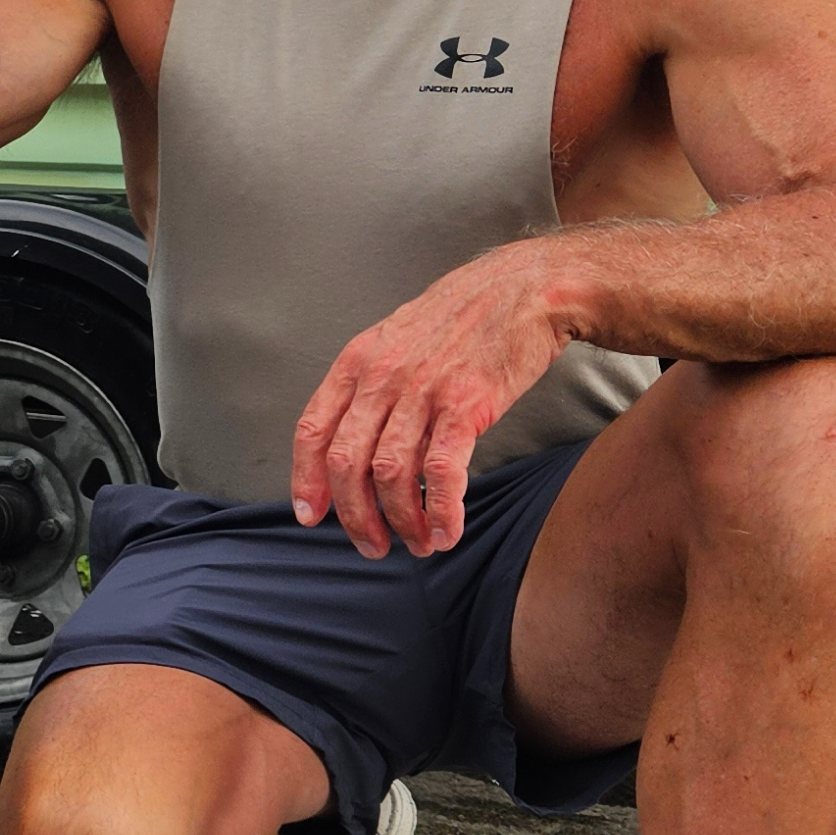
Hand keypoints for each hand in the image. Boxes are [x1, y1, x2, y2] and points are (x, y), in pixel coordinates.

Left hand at [290, 243, 570, 556]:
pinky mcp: (466, 404)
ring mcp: (421, 390)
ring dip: (400, 521)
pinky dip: (441, 511)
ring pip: (390, 474)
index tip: (311, 516)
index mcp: (357, 362)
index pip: (312, 431)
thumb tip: (354, 438)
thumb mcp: (398, 337)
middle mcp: (381, 377)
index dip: (306, 481)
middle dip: (354, 516)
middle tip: (372, 546)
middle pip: (346, 463)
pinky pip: (441, 471)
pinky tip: (447, 532)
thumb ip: (371, 383)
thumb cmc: (466, 316)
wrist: (529, 288)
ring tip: (418, 546)